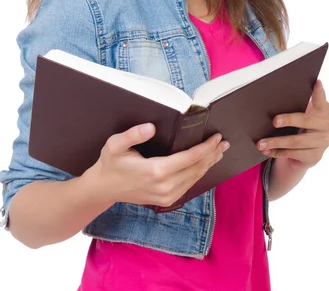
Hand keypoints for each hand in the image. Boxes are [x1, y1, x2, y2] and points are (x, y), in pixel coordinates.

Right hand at [92, 123, 229, 207]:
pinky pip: (188, 185)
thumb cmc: (111, 163)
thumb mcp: (115, 144)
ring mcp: (167, 196)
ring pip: (195, 178)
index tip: (216, 137)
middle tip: (224, 142)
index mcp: (156, 171)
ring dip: (208, 164)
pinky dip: (199, 173)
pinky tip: (204, 165)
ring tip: (219, 151)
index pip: (189, 158)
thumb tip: (151, 127)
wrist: (104, 188)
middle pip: (197, 168)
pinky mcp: (166, 200)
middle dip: (212, 154)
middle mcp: (165, 186)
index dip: (205, 147)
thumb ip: (133, 134)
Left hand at [256, 80, 328, 167]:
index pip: (321, 100)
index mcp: (323, 111)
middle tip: (274, 121)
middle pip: (305, 121)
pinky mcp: (314, 157)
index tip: (316, 82)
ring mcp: (322, 143)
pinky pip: (292, 154)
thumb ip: (296, 104)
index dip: (319, 92)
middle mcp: (326, 126)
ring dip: (275, 142)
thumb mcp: (300, 114)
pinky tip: (266, 150)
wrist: (304, 153)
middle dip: (288, 120)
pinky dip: (276, 152)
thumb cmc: (300, 126)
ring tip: (260, 143)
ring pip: (296, 142)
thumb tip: (275, 94)